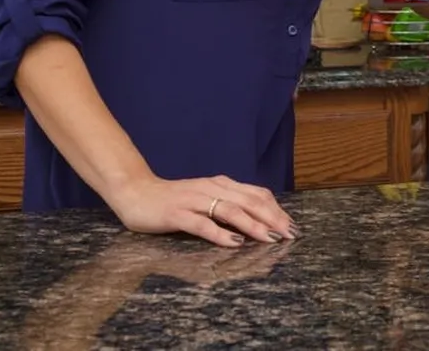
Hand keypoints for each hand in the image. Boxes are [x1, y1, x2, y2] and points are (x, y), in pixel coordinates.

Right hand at [109, 173, 298, 247]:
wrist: (136, 192)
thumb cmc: (173, 199)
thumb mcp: (206, 198)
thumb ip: (228, 204)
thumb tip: (257, 219)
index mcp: (221, 184)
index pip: (256, 194)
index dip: (276, 209)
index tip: (292, 225)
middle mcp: (211, 189)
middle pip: (249, 201)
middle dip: (272, 218)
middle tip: (289, 234)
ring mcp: (194, 201)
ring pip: (230, 211)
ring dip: (252, 225)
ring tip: (269, 238)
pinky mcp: (177, 214)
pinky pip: (202, 224)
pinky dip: (220, 233)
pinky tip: (233, 243)